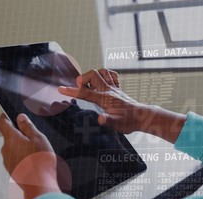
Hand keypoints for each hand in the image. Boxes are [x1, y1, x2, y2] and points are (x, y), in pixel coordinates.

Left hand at [0, 114, 60, 198]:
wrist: (39, 184)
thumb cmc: (40, 161)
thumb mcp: (38, 138)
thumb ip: (28, 127)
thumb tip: (20, 117)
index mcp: (11, 138)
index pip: (2, 123)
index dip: (5, 117)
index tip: (8, 115)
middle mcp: (6, 149)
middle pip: (10, 137)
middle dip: (20, 136)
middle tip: (34, 138)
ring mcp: (8, 161)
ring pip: (14, 149)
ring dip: (22, 148)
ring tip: (37, 153)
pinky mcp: (12, 170)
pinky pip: (16, 160)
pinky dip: (24, 159)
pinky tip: (35, 162)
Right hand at [58, 68, 186, 142]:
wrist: (142, 118)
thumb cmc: (129, 122)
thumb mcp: (117, 124)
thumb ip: (107, 120)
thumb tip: (100, 118)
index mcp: (106, 98)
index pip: (85, 93)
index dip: (72, 91)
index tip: (60, 89)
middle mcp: (110, 90)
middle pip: (93, 74)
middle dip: (83, 79)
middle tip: (79, 89)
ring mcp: (115, 88)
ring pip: (102, 71)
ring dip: (93, 75)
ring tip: (89, 86)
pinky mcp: (118, 89)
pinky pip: (111, 75)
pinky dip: (104, 75)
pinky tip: (101, 84)